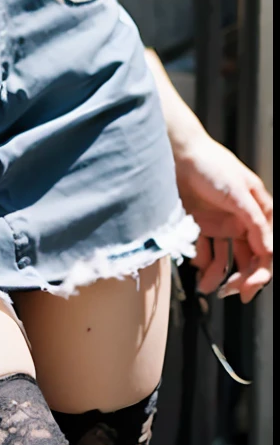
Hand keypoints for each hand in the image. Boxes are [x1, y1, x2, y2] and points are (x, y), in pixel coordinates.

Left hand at [174, 133, 272, 303]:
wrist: (175, 151)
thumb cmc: (210, 164)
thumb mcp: (237, 193)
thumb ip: (255, 223)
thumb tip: (270, 251)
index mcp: (257, 211)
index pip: (266, 249)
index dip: (260, 272)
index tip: (248, 289)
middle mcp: (241, 219)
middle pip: (248, 258)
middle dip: (240, 278)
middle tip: (229, 293)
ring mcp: (220, 223)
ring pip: (226, 258)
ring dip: (218, 275)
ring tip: (206, 286)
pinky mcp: (200, 224)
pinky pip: (206, 250)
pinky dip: (203, 262)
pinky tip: (197, 268)